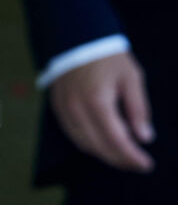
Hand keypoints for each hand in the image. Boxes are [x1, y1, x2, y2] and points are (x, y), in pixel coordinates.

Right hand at [49, 52, 154, 172]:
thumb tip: (145, 138)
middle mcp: (77, 111)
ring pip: (85, 145)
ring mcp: (65, 111)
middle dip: (121, 160)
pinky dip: (90, 145)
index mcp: (98, 102)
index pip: (117, 140)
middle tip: (138, 164)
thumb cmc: (108, 58)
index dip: (132, 156)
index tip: (147, 165)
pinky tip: (104, 145)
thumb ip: (139, 110)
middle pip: (100, 147)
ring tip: (124, 156)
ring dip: (105, 155)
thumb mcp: (132, 78)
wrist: (77, 40)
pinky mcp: (58, 110)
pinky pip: (74, 136)